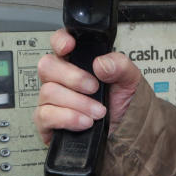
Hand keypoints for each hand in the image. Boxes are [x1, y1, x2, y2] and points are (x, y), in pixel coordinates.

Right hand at [34, 27, 141, 142]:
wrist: (126, 135)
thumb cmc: (123, 105)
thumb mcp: (130, 81)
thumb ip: (120, 66)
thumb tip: (100, 63)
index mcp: (79, 62)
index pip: (59, 43)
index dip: (60, 41)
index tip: (69, 46)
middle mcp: (61, 79)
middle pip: (47, 65)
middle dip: (73, 77)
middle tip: (94, 88)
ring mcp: (52, 100)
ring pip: (48, 92)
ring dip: (77, 102)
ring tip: (98, 112)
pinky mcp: (48, 122)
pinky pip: (45, 115)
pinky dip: (68, 118)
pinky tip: (85, 122)